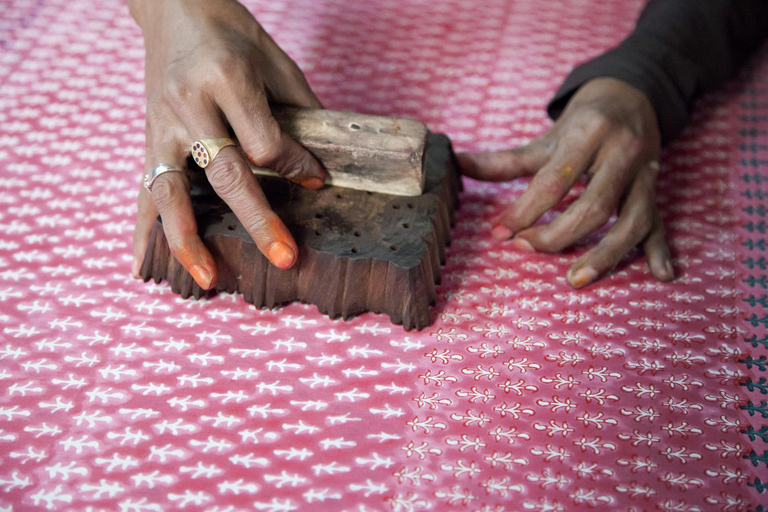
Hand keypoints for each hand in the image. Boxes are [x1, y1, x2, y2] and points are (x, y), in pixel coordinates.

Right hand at [129, 0, 324, 289]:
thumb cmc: (230, 30)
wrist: (172, 4)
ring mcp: (161, 125)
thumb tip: (319, 166)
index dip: (297, 167)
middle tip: (285, 257)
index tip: (317, 181)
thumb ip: (297, 110)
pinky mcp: (147, 138)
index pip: (265, 141)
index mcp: (226, 77)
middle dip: (258, 220)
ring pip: (172, 191)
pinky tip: (142, 264)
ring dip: (189, 240)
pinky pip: (143, 189)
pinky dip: (143, 230)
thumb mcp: (274, 59)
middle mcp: (189, 104)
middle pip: (226, 174)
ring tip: (208, 279)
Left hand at [457, 78, 673, 287]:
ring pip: (634, 220)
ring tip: (576, 280)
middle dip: (559, 235)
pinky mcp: (658, 190)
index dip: (525, 210)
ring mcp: (645, 174)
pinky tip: (663, 274)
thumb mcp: (546, 138)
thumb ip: (504, 161)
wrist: (632, 94)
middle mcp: (623, 153)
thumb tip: (457, 165)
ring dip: (607, 254)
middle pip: (595, 205)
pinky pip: (661, 223)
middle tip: (526, 249)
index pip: (555, 180)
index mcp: (589, 133)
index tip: (500, 232)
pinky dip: (661, 250)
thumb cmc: (583, 123)